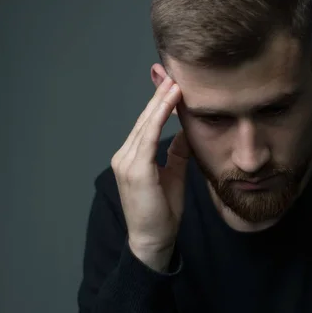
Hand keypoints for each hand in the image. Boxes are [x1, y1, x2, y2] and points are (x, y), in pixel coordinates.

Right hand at [111, 76, 189, 271]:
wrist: (153, 239)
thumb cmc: (163, 210)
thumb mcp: (173, 174)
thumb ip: (177, 152)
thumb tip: (187, 131)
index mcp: (132, 157)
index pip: (147, 123)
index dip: (160, 102)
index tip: (173, 83)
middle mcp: (125, 155)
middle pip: (144, 119)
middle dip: (160, 95)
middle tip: (174, 73)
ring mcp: (127, 162)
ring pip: (145, 124)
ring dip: (161, 101)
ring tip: (175, 82)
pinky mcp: (136, 169)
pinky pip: (148, 137)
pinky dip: (159, 117)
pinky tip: (170, 102)